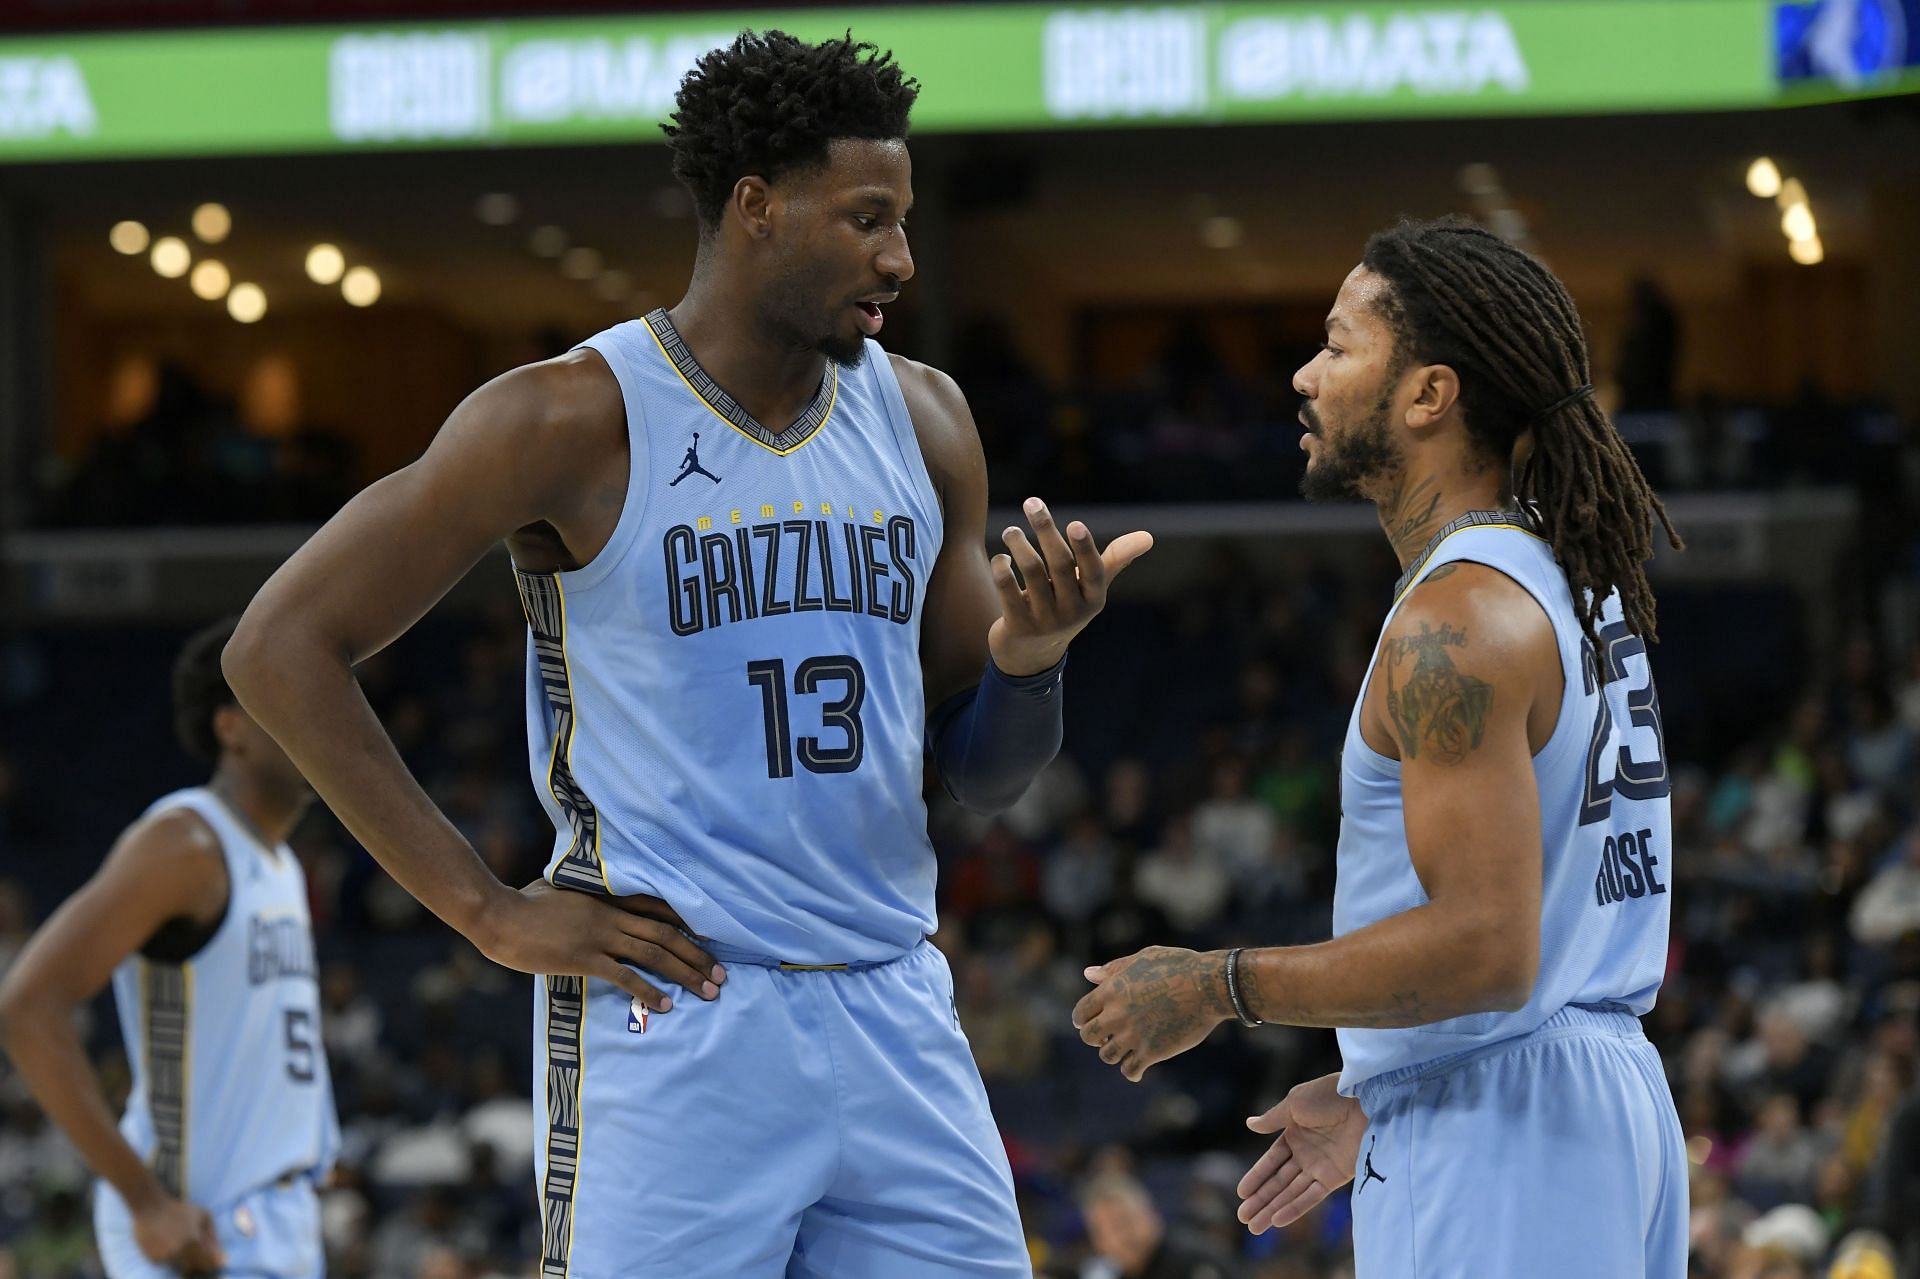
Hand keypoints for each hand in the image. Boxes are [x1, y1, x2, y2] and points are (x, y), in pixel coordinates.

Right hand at [131, 1194, 223, 1274]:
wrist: (151, 1209)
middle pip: (196, 1269)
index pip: (209, 1263)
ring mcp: (166, 1257)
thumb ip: (213, 1237)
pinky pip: (170, 1264)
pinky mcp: (155, 1259)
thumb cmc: (180, 1210)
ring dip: (188, 1263)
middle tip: (202, 1255)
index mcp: (195, 1241)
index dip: (214, 1264)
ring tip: (187, 1249)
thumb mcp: (204, 1216)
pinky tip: (172, 1246)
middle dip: (202, 1264)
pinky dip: (174, 1259)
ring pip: (183, 1269)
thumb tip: (222, 1257)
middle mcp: (180, 1252)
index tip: (216, 1261)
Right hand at [473, 880, 724, 1012]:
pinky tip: (666, 1005)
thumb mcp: (561, 889)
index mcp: (608, 898)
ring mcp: (599, 936)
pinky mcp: (584, 958)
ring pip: (654, 954)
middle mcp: (611, 915)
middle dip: (697, 956)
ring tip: (708, 991)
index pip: (659, 909)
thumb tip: (587, 897)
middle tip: (721, 975)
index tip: (710, 939)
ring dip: (685, 973)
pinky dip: (649, 991)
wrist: (499, 915)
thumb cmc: (524, 902)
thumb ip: (583, 896)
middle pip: (665, 935)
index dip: (688, 925)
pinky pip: (625, 976)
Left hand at [989, 497, 1151, 675]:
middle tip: (1032, 503)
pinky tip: (1000, 557)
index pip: (1093, 570)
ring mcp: (1045, 620)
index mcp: (1094, 600)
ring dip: (1019, 545)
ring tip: (1011, 531)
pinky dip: (1002, 568)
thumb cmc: (1066, 607)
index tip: (1074, 523)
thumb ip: (1115, 560)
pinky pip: (1007, 589)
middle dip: (1046, 529)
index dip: (1085, 547)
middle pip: (1060, 564)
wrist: (1032, 655)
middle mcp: (1072, 612)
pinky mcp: (1018, 626)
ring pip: (1032, 572)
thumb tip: (1149, 537)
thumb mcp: (1091, 590)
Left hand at [1071, 946, 1229, 1081]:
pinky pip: (1130, 1070)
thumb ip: (1114, 969)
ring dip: (1114, 1053)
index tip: (1089, 1023)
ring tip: (1126, 1049)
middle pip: (1088, 1037)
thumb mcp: (1143, 959)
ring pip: (1107, 1055)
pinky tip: (1139, 1068)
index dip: (1083, 1019)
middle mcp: (1117, 1014)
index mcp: (1111, 990)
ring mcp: (1133, 1035)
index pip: (1081, 1013)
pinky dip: (1132, 1072)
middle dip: (1095, 1037)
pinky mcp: (1152, 1051)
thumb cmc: (1178, 966)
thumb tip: (1088, 974)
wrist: (1208, 986)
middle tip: (1107, 1036)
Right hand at [1236, 1073, 1367, 1233]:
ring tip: (1254, 1227)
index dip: (1256, 1177)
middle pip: (1278, 1181)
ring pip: (1291, 1193)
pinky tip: (1277, 1220)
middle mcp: (1305, 1153)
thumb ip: (1272, 1119)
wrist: (1364, 1101)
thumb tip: (1249, 1124)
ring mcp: (1320, 1167)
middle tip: (1242, 1218)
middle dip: (1260, 1199)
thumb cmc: (1328, 1096)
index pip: (1270, 1161)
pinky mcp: (1335, 1177)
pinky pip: (1312, 1196)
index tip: (1241, 1193)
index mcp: (1294, 1133)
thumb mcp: (1294, 1103)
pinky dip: (1295, 1208)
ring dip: (1272, 1209)